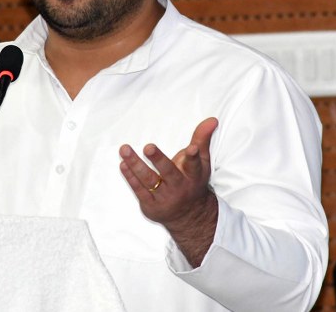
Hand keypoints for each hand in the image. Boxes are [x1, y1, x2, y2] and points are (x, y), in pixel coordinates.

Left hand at [119, 117, 218, 265]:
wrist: (190, 216)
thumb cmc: (193, 182)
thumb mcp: (201, 162)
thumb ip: (202, 139)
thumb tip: (212, 119)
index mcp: (193, 175)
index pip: (194, 165)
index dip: (192, 157)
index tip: (191, 149)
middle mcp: (179, 187)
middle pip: (168, 172)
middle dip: (158, 160)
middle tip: (148, 147)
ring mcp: (164, 197)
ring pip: (149, 180)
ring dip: (135, 164)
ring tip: (124, 149)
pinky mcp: (151, 206)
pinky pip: (139, 190)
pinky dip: (130, 177)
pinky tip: (123, 164)